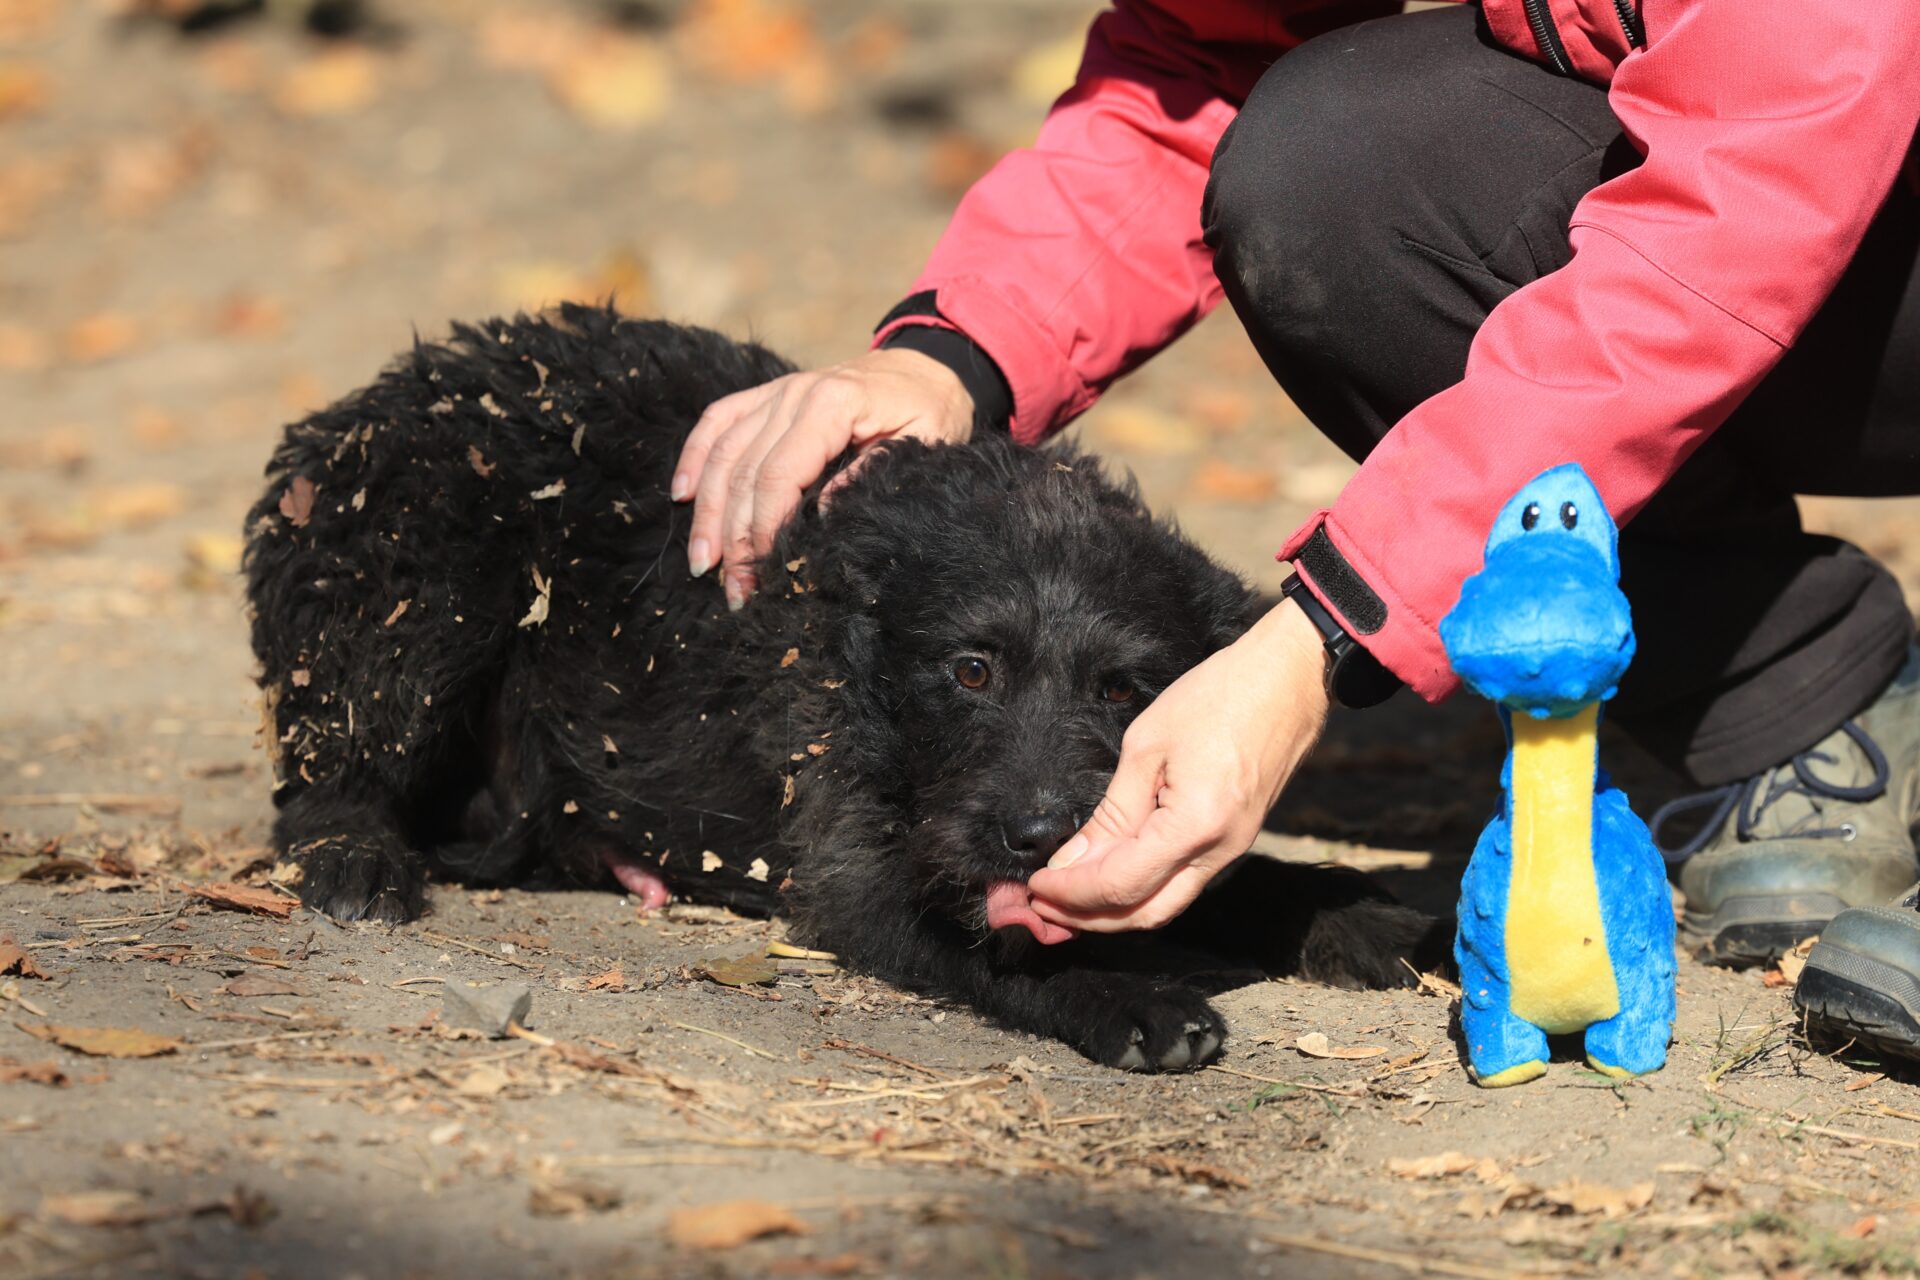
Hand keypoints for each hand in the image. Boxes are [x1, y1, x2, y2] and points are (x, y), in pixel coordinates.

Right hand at [672, 347, 975, 608]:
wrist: (926, 368)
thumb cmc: (928, 412)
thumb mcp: (921, 444)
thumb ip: (870, 473)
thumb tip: (823, 512)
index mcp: (832, 404)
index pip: (780, 474)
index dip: (765, 526)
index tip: (762, 570)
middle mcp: (794, 394)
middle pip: (745, 470)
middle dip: (735, 536)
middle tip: (734, 588)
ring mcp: (775, 392)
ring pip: (723, 452)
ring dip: (708, 511)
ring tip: (704, 562)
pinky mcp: (765, 395)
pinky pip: (717, 421)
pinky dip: (695, 457)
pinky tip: (682, 496)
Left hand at [1027, 598, 1331, 930]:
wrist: (1290, 679)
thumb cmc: (1221, 696)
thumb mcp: (1147, 745)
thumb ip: (1111, 812)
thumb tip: (1072, 861)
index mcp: (1195, 825)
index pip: (1120, 884)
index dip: (1071, 893)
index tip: (1034, 886)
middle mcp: (1220, 851)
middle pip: (1144, 914)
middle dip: (1088, 919)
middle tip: (1041, 908)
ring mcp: (1232, 850)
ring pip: (1164, 906)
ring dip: (1112, 912)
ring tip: (1065, 902)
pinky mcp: (1234, 840)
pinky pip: (1181, 882)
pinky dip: (1140, 890)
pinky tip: (1107, 878)